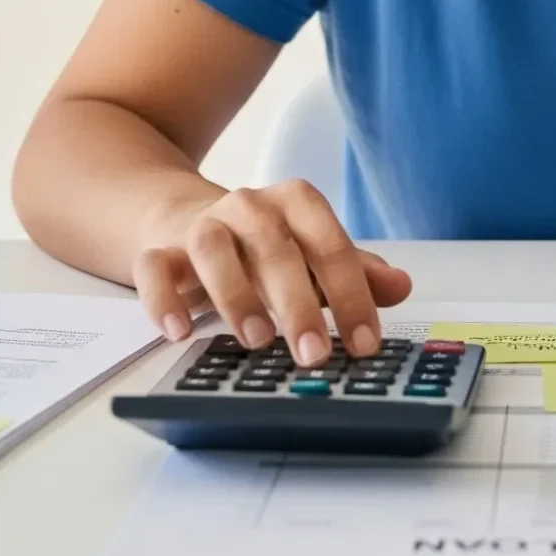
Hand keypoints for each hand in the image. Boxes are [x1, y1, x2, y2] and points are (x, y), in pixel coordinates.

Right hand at [133, 179, 412, 366]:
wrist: (187, 221)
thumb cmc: (264, 248)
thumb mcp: (313, 256)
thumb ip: (355, 272)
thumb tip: (401, 287)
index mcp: (295, 203)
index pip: (330, 244)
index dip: (351, 294)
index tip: (364, 343)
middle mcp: (248, 207)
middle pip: (275, 246)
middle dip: (298, 302)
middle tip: (313, 353)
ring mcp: (201, 225)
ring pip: (212, 247)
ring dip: (235, 294)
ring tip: (256, 341)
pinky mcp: (160, 249)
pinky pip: (154, 267)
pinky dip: (163, 297)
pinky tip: (178, 332)